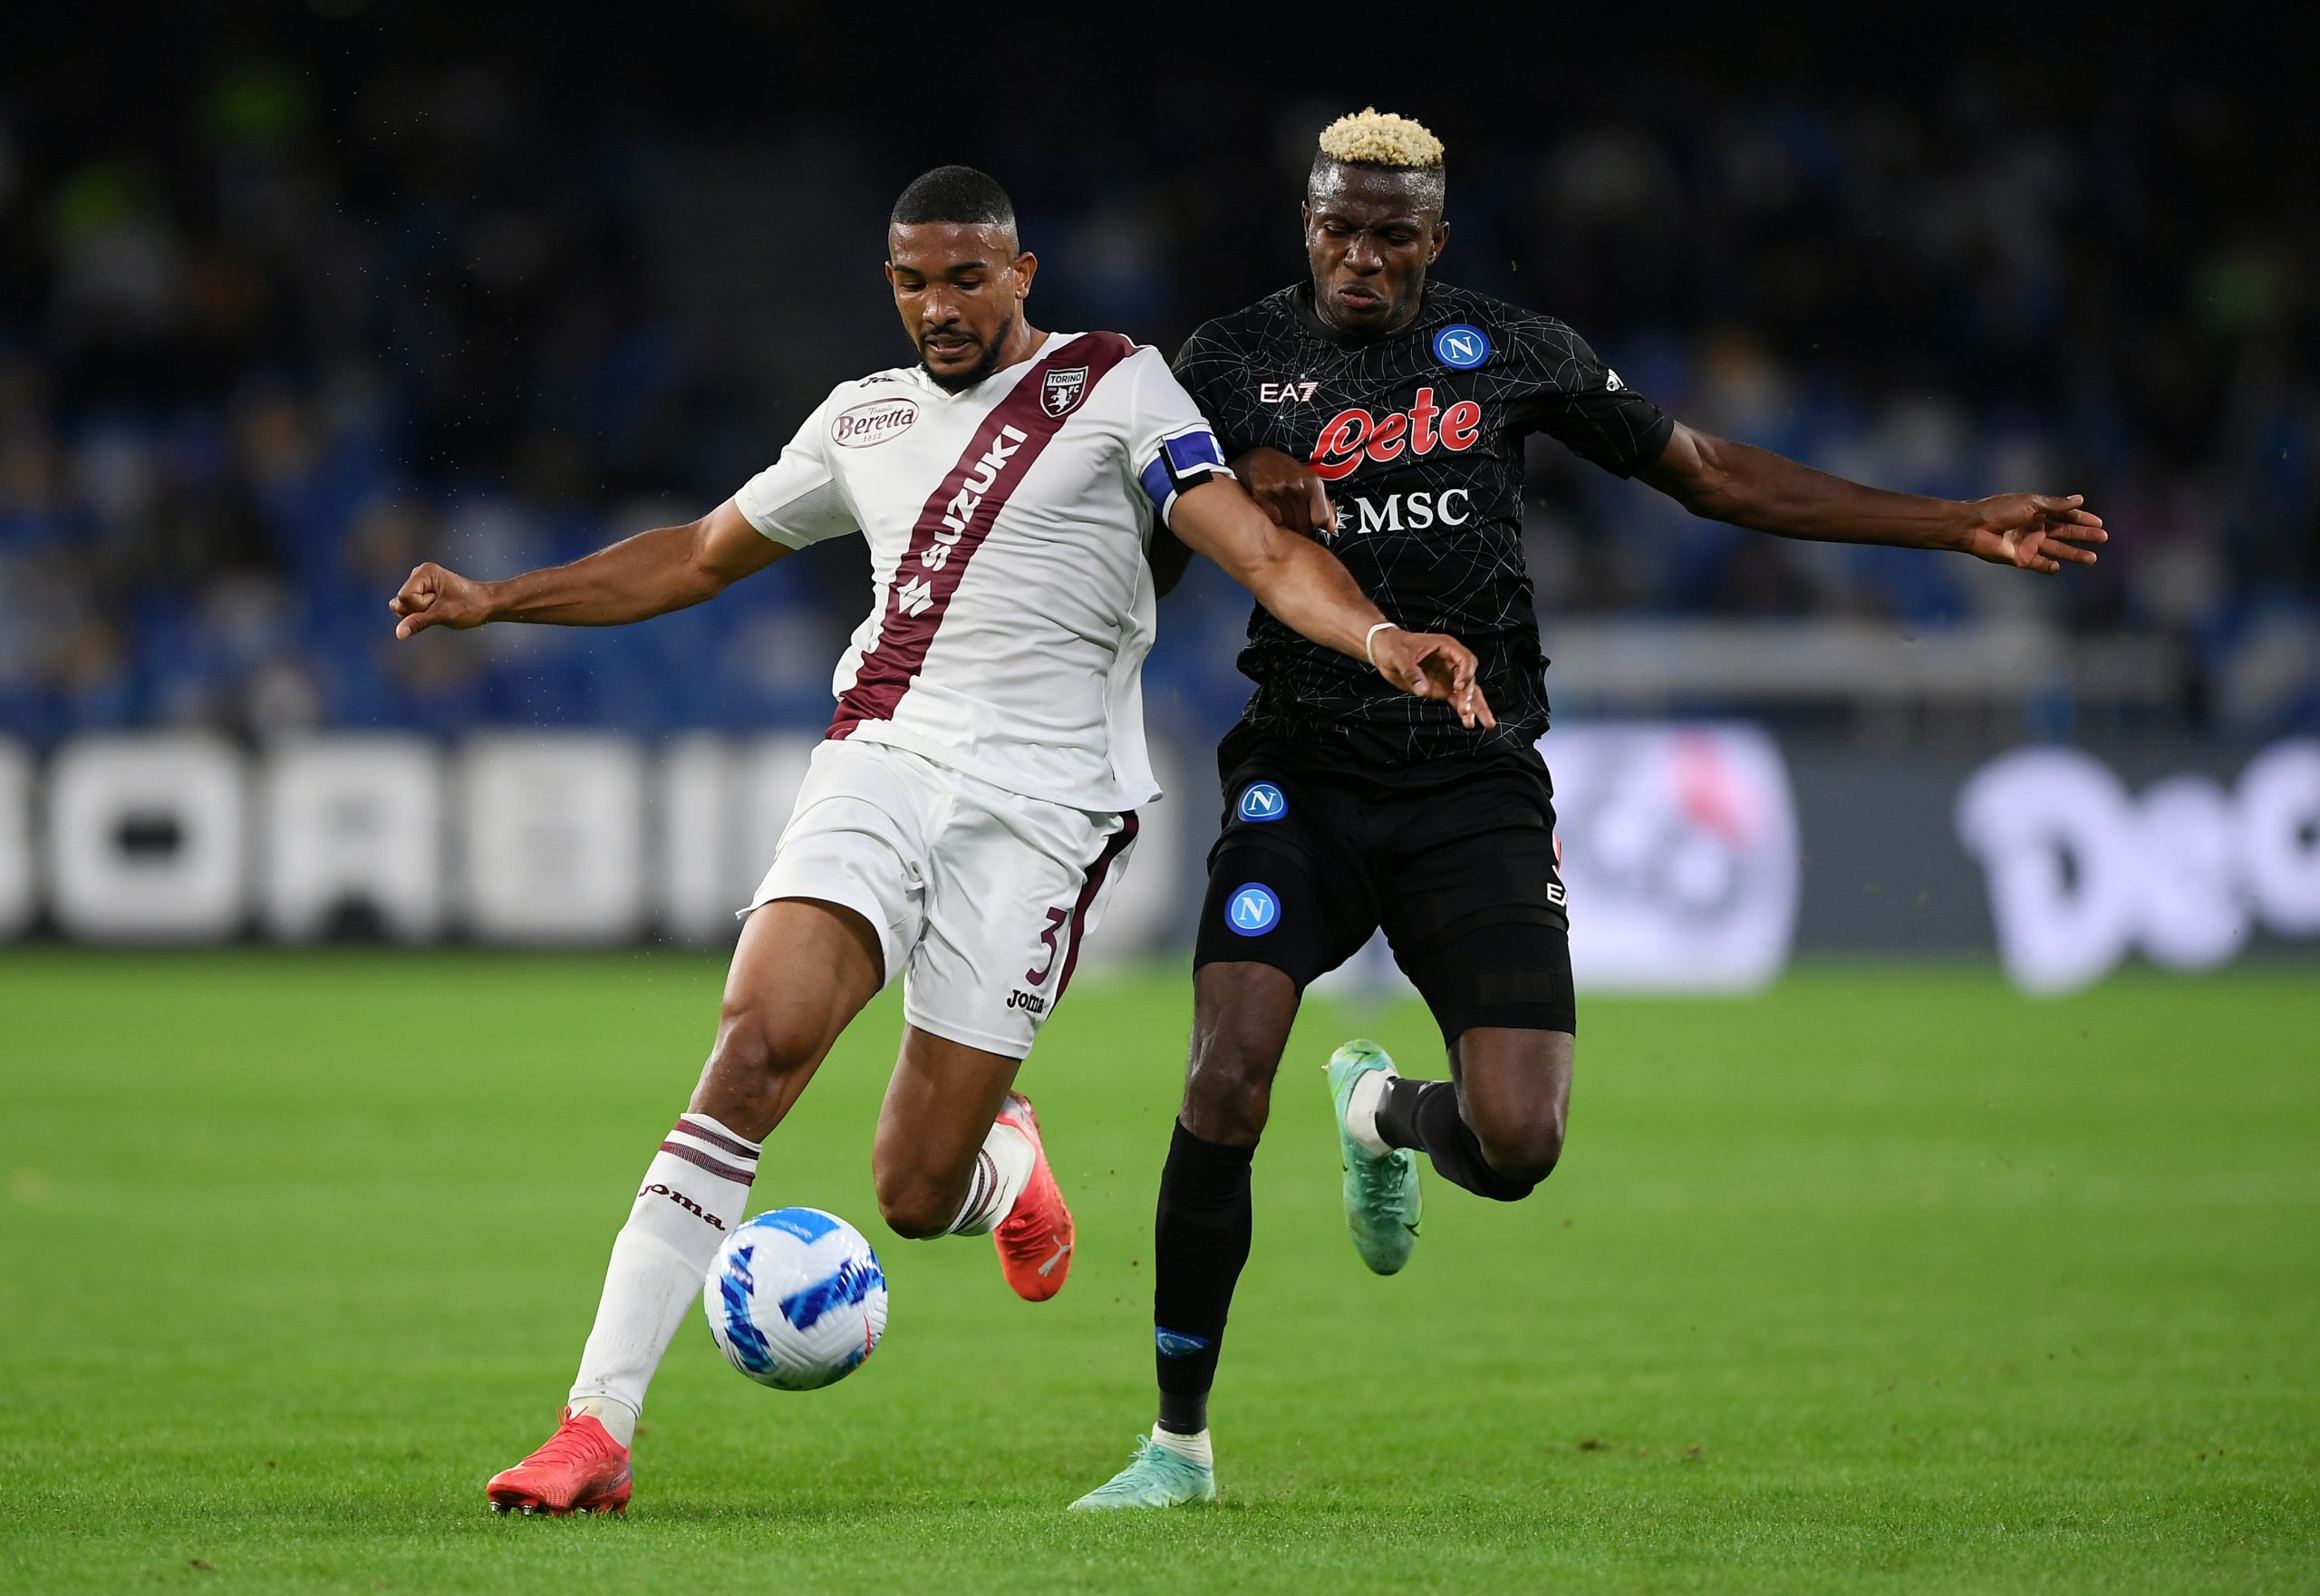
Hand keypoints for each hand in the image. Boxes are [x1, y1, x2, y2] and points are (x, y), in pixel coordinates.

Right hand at [388, 562, 493, 638]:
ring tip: (440, 608)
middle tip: (441, 606)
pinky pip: (408, 609)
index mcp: (425, 572)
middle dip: (418, 611)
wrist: (487, 604)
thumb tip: (398, 633)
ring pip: (401, 607)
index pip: (404, 597)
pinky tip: (437, 609)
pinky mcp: (420, 593)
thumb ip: (418, 622)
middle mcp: (418, 574)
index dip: (419, 607)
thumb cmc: (471, 606)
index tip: (439, 603)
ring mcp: (418, 584)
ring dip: (420, 613)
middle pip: (399, 602)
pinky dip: (421, 614)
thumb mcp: (443, 615)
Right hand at [1231, 447, 1334, 537]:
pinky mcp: (1260, 493)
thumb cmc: (1286, 473)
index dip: (1314, 526)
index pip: (1320, 519)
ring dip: (1285, 525)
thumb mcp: (1308, 482)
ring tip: (1280, 514)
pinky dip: (1271, 520)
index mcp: (1312, 483)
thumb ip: (1323, 505)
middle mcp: (1296, 485)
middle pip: (1303, 525)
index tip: (1309, 524)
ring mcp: (1277, 489)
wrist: (1257, 459)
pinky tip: (1269, 512)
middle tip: (1292, 520)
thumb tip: (1331, 528)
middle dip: (1299, 528)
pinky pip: (1272, 520)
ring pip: (1288, 525)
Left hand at [1369, 628, 1496, 730]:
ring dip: (1475, 707)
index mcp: (1445, 647)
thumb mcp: (1398, 655)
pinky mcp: (1443, 689)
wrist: (1384, 651)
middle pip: (1469, 678)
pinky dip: (1463, 711)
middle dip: (1471, 696)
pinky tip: (1469, 722)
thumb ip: (1411, 672)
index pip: (1465, 659)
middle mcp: (1451, 661)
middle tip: (1467, 711)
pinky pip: (1457, 700)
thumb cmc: (1393, 647)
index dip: (1466, 673)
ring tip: (1487, 724)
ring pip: (1468, 692)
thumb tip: (1424, 690)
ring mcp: (1449, 676)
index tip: (1458, 687)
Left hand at [1959, 493, 2106, 573]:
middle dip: (2084, 535)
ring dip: (2074, 554)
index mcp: (2038, 511)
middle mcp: (2036, 527)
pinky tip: (2058, 567)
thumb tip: (2080, 499)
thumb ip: (2056, 504)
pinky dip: (2049, 567)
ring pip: (2057, 550)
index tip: (2100, 523)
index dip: (2082, 518)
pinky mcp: (2020, 558)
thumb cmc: (1999, 510)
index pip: (2065, 515)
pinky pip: (2039, 565)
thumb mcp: (2031, 503)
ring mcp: (2029, 544)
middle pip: (2065, 532)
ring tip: (2092, 558)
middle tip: (2103, 538)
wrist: (1974, 526)